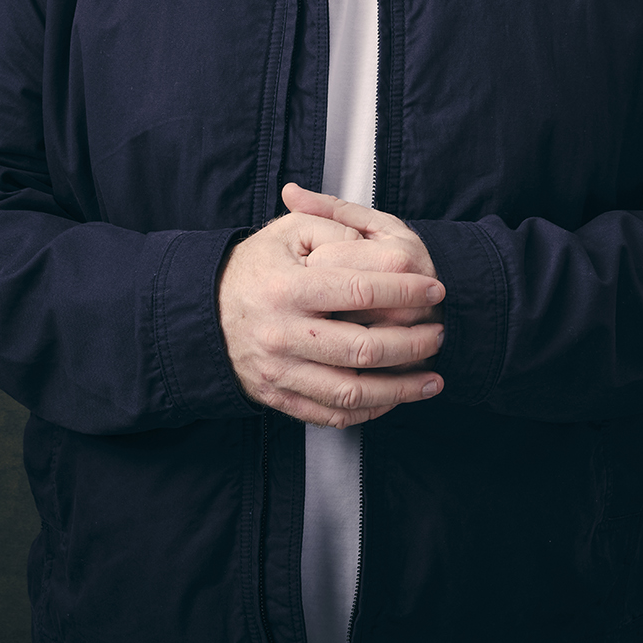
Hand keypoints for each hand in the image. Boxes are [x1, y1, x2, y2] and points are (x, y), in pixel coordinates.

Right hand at [219, 210, 446, 427]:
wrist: (202, 312)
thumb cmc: (256, 266)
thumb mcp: (289, 231)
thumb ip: (336, 227)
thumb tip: (381, 250)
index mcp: (288, 289)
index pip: (360, 289)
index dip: (405, 289)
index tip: (435, 289)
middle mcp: (282, 335)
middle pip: (364, 348)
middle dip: (414, 343)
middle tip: (440, 332)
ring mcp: (280, 372)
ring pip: (353, 393)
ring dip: (401, 389)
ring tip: (433, 379)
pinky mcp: (278, 397)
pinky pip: (331, 415)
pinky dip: (369, 411)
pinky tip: (395, 398)